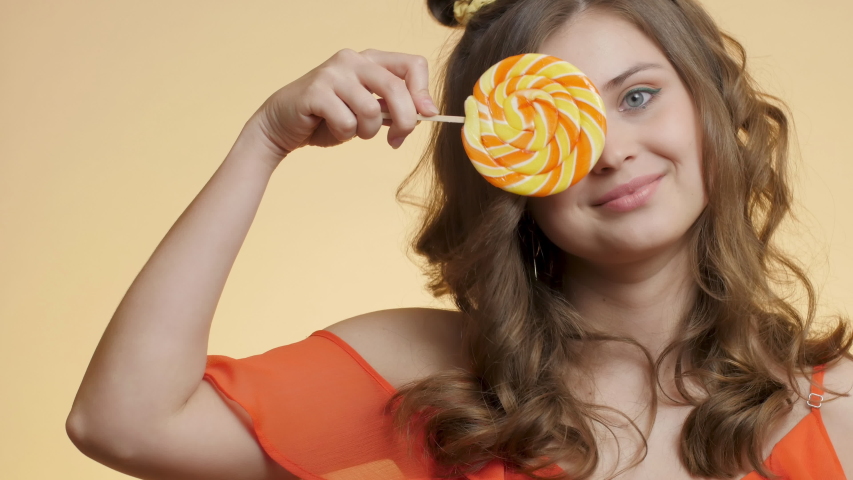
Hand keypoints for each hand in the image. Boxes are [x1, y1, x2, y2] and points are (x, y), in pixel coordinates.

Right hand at [245, 48, 438, 161]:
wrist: (283, 125)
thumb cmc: (328, 118)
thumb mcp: (369, 112)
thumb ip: (394, 108)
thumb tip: (428, 112)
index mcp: (370, 60)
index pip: (412, 64)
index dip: (423, 92)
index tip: (427, 116)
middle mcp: (352, 59)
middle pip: (396, 89)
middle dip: (404, 121)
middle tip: (396, 140)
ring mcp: (333, 73)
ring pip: (371, 110)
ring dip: (366, 131)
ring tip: (351, 129)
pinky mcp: (315, 91)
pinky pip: (347, 122)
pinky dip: (344, 134)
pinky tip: (331, 128)